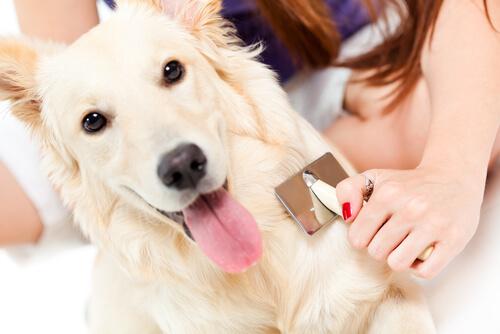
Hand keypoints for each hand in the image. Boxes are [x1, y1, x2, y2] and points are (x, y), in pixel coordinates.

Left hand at [335, 165, 484, 278]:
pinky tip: (422, 252)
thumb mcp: (373, 178)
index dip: (362, 238)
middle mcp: (410, 208)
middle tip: (392, 237)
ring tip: (405, 244)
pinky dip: (420, 267)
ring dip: (399, 259)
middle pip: (376, 252)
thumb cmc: (408, 183)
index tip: (373, 231)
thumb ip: (347, 190)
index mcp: (387, 194)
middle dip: (381, 248)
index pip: (357, 237)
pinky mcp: (453, 239)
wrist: (453, 177)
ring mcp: (433, 224)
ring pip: (398, 264)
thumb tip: (347, 216)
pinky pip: (425, 271)